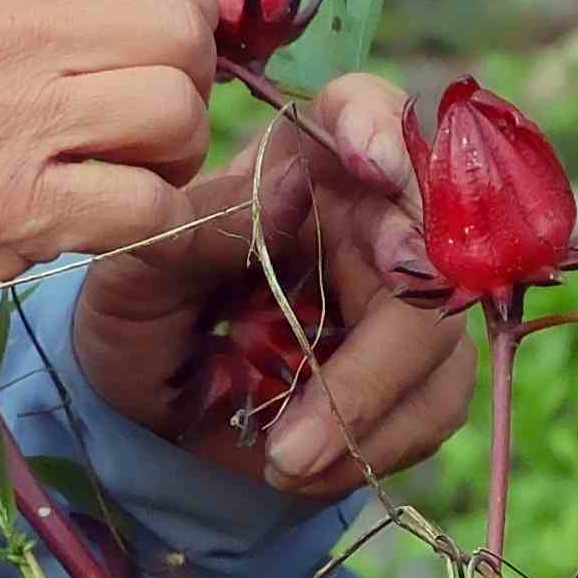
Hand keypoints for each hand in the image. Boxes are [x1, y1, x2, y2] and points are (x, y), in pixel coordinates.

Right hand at [0, 0, 220, 315]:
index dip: (181, 0)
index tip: (169, 38)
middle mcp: (8, 34)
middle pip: (177, 32)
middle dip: (186, 73)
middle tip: (152, 109)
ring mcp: (18, 125)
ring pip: (175, 115)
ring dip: (170, 148)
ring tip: (129, 163)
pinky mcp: (21, 212)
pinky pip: (145, 204)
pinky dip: (142, 213)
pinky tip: (103, 212)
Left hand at [68, 71, 481, 498]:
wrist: (152, 408)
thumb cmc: (142, 314)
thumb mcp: (137, 273)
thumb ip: (204, 226)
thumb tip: (291, 184)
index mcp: (304, 160)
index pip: (366, 109)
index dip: (379, 127)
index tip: (371, 165)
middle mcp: (372, 213)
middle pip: (427, 252)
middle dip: (375, 355)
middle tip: (300, 432)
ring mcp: (410, 291)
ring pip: (440, 340)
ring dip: (364, 416)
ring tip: (279, 462)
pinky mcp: (426, 365)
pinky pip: (436, 403)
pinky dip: (373, 446)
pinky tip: (303, 468)